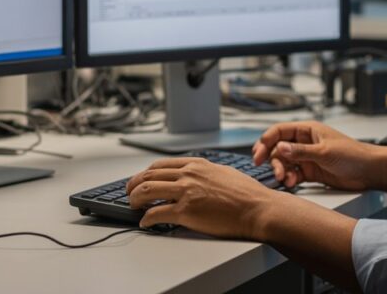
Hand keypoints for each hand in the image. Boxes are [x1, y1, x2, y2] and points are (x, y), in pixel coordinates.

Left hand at [126, 157, 278, 237]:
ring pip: (146, 191)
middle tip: (129, 193)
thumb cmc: (247, 193)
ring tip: (133, 206)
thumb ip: (205, 171)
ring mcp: (186, 192)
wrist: (257, 208)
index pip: (161, 165)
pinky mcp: (186, 212)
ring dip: (135, 199)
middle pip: (149, 175)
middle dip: (134, 185)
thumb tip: (196, 174)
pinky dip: (146, 219)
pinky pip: (156, 214)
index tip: (141, 180)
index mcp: (197, 163)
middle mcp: (188, 174)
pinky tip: (145, 223)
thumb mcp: (223, 171)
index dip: (145, 173)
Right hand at [252, 121, 375, 189]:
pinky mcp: (310, 172)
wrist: (368, 170)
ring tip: (284, 178)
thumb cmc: (352, 154)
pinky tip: (291, 182)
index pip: (280, 131)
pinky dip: (289, 178)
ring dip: (281, 170)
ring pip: (284, 162)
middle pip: (278, 148)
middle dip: (271, 158)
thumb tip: (279, 148)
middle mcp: (304, 143)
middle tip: (263, 167)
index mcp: (307, 130)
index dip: (266, 140)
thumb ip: (301, 151)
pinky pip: (293, 174)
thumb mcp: (324, 151)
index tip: (258, 153)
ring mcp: (306, 157)